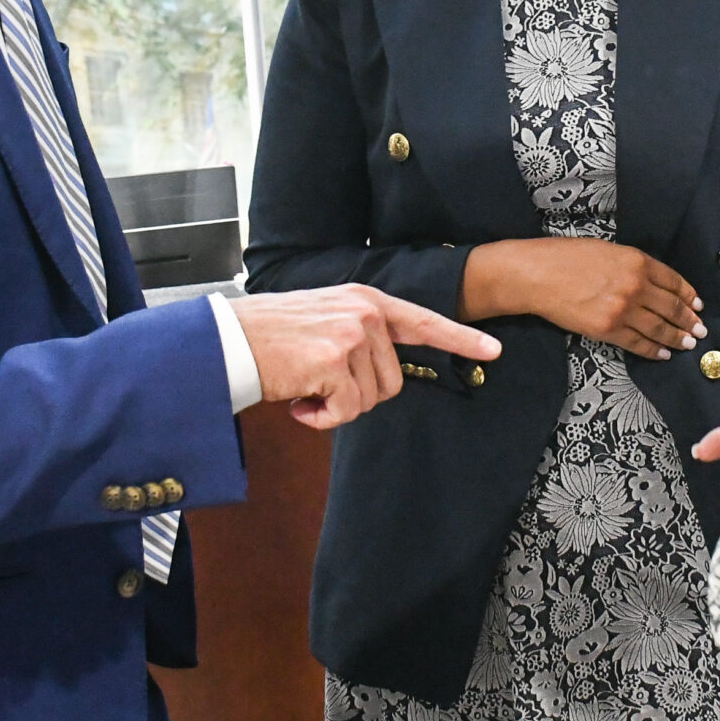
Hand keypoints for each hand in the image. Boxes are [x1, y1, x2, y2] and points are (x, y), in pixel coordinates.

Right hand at [229, 285, 499, 430]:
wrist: (227, 341)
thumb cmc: (270, 336)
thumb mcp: (325, 319)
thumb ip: (360, 335)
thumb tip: (385, 374)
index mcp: (365, 301)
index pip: (422, 322)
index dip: (459, 339)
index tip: (492, 351)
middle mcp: (364, 313)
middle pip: (393, 382)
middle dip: (358, 395)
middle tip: (320, 384)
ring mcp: (350, 335)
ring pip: (370, 400)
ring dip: (336, 407)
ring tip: (305, 387)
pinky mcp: (333, 361)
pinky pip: (346, 413)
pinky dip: (321, 419)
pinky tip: (298, 401)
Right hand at [460, 238, 703, 359]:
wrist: (538, 274)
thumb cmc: (567, 257)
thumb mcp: (608, 251)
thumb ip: (633, 265)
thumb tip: (654, 283)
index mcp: (637, 261)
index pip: (674, 281)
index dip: (688, 295)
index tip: (697, 305)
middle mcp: (636, 285)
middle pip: (671, 307)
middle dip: (689, 320)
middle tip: (700, 330)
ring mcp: (623, 309)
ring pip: (659, 328)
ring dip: (677, 337)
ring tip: (688, 344)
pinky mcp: (608, 330)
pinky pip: (638, 343)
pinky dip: (654, 350)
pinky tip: (664, 354)